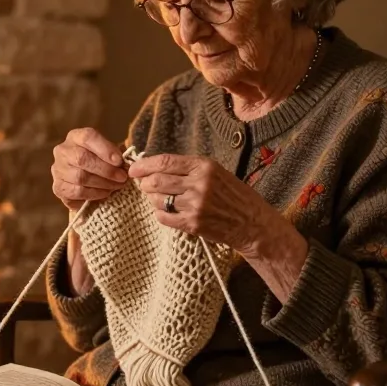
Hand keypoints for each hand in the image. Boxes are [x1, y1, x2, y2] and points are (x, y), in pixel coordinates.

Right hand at [51, 127, 128, 211]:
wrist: (84, 179)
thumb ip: (116, 155)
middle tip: (122, 177)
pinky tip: (105, 193)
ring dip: (103, 184)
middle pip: (82, 159)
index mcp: (75, 137)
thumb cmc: (99, 161)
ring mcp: (58, 170)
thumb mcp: (108, 152)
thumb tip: (126, 164)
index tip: (119, 160)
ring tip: (116, 186)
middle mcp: (63, 151)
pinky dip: (94, 194)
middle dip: (106, 170)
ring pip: (80, 177)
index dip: (105, 149)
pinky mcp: (58, 187)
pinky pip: (77, 192)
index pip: (88, 137)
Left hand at [127, 153, 278, 253]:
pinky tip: (167, 212)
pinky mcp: (193, 224)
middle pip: (156, 180)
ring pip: (157, 200)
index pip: (165, 162)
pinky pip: (163, 217)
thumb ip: (189, 168)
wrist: (252, 223)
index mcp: (204, 166)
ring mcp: (195, 205)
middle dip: (145, 183)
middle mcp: (199, 184)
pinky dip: (160, 214)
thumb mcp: (216, 172)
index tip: (134, 169)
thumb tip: (157, 166)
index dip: (144, 165)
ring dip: (152, 199)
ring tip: (159, 199)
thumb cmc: (234, 195)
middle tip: (144, 185)